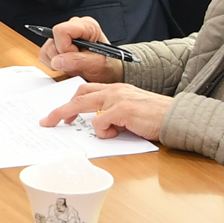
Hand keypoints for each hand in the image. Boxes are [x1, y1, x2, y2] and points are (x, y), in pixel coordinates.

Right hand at [38, 16, 122, 82]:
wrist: (107, 72)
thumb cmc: (107, 66)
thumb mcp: (97, 64)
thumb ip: (78, 61)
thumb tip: (58, 60)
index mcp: (86, 25)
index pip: (61, 31)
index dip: (64, 47)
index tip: (74, 57)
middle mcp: (74, 27)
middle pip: (53, 39)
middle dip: (62, 56)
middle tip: (76, 63)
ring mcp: (64, 36)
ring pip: (47, 48)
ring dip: (58, 61)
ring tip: (73, 65)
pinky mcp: (56, 44)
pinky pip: (45, 54)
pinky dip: (53, 63)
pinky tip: (67, 65)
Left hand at [38, 83, 170, 140]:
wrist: (176, 116)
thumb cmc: (155, 117)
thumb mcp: (130, 110)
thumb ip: (113, 113)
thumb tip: (98, 124)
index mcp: (116, 89)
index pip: (86, 91)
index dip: (70, 102)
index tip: (60, 115)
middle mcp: (114, 90)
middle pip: (78, 97)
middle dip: (60, 110)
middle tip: (47, 122)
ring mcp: (117, 99)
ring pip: (83, 106)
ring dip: (76, 119)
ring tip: (72, 128)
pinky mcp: (122, 110)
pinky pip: (99, 123)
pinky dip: (103, 132)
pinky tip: (115, 134)